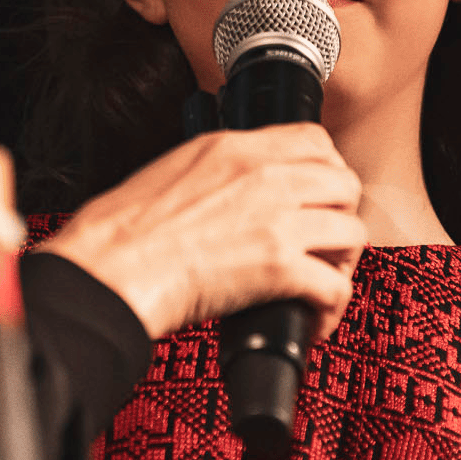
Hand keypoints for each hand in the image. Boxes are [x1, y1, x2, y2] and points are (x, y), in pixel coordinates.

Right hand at [36, 125, 364, 339]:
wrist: (109, 268)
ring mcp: (275, 219)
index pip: (314, 140)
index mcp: (233, 148)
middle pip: (345, 184)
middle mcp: (263, 176)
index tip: (320, 194)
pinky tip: (312, 319)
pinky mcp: (277, 266)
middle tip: (324, 242)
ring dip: (341, 262)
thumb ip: (217, 172)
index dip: (327, 170)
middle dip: (341, 215)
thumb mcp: (173, 170)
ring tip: (320, 282)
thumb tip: (238, 191)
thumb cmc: (121, 231)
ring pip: (351, 232)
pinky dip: (330, 309)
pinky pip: (334, 285)